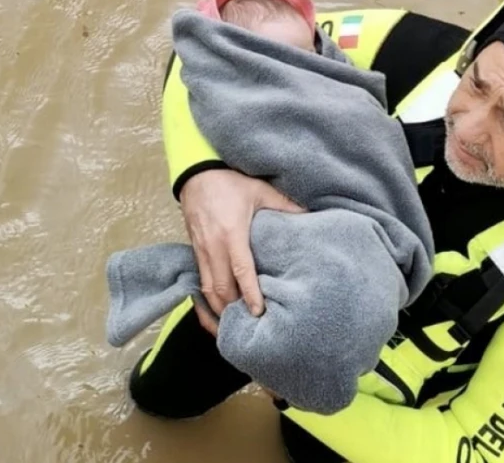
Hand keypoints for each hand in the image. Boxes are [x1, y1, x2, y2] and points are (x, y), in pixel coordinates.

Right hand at [180, 169, 303, 330]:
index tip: (259, 312)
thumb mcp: (260, 190)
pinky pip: (198, 283)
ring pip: (207, 290)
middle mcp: (213, 247)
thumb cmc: (229, 182)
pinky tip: (215, 314)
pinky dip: (205, 301)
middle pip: (221, 288)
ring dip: (218, 311)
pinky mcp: (194, 252)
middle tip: (249, 329)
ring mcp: (200, 251)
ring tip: (232, 329)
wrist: (196, 173)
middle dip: (234, 311)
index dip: (250, 294)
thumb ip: (285, 206)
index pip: (241, 271)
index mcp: (231, 234)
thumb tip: (310, 216)